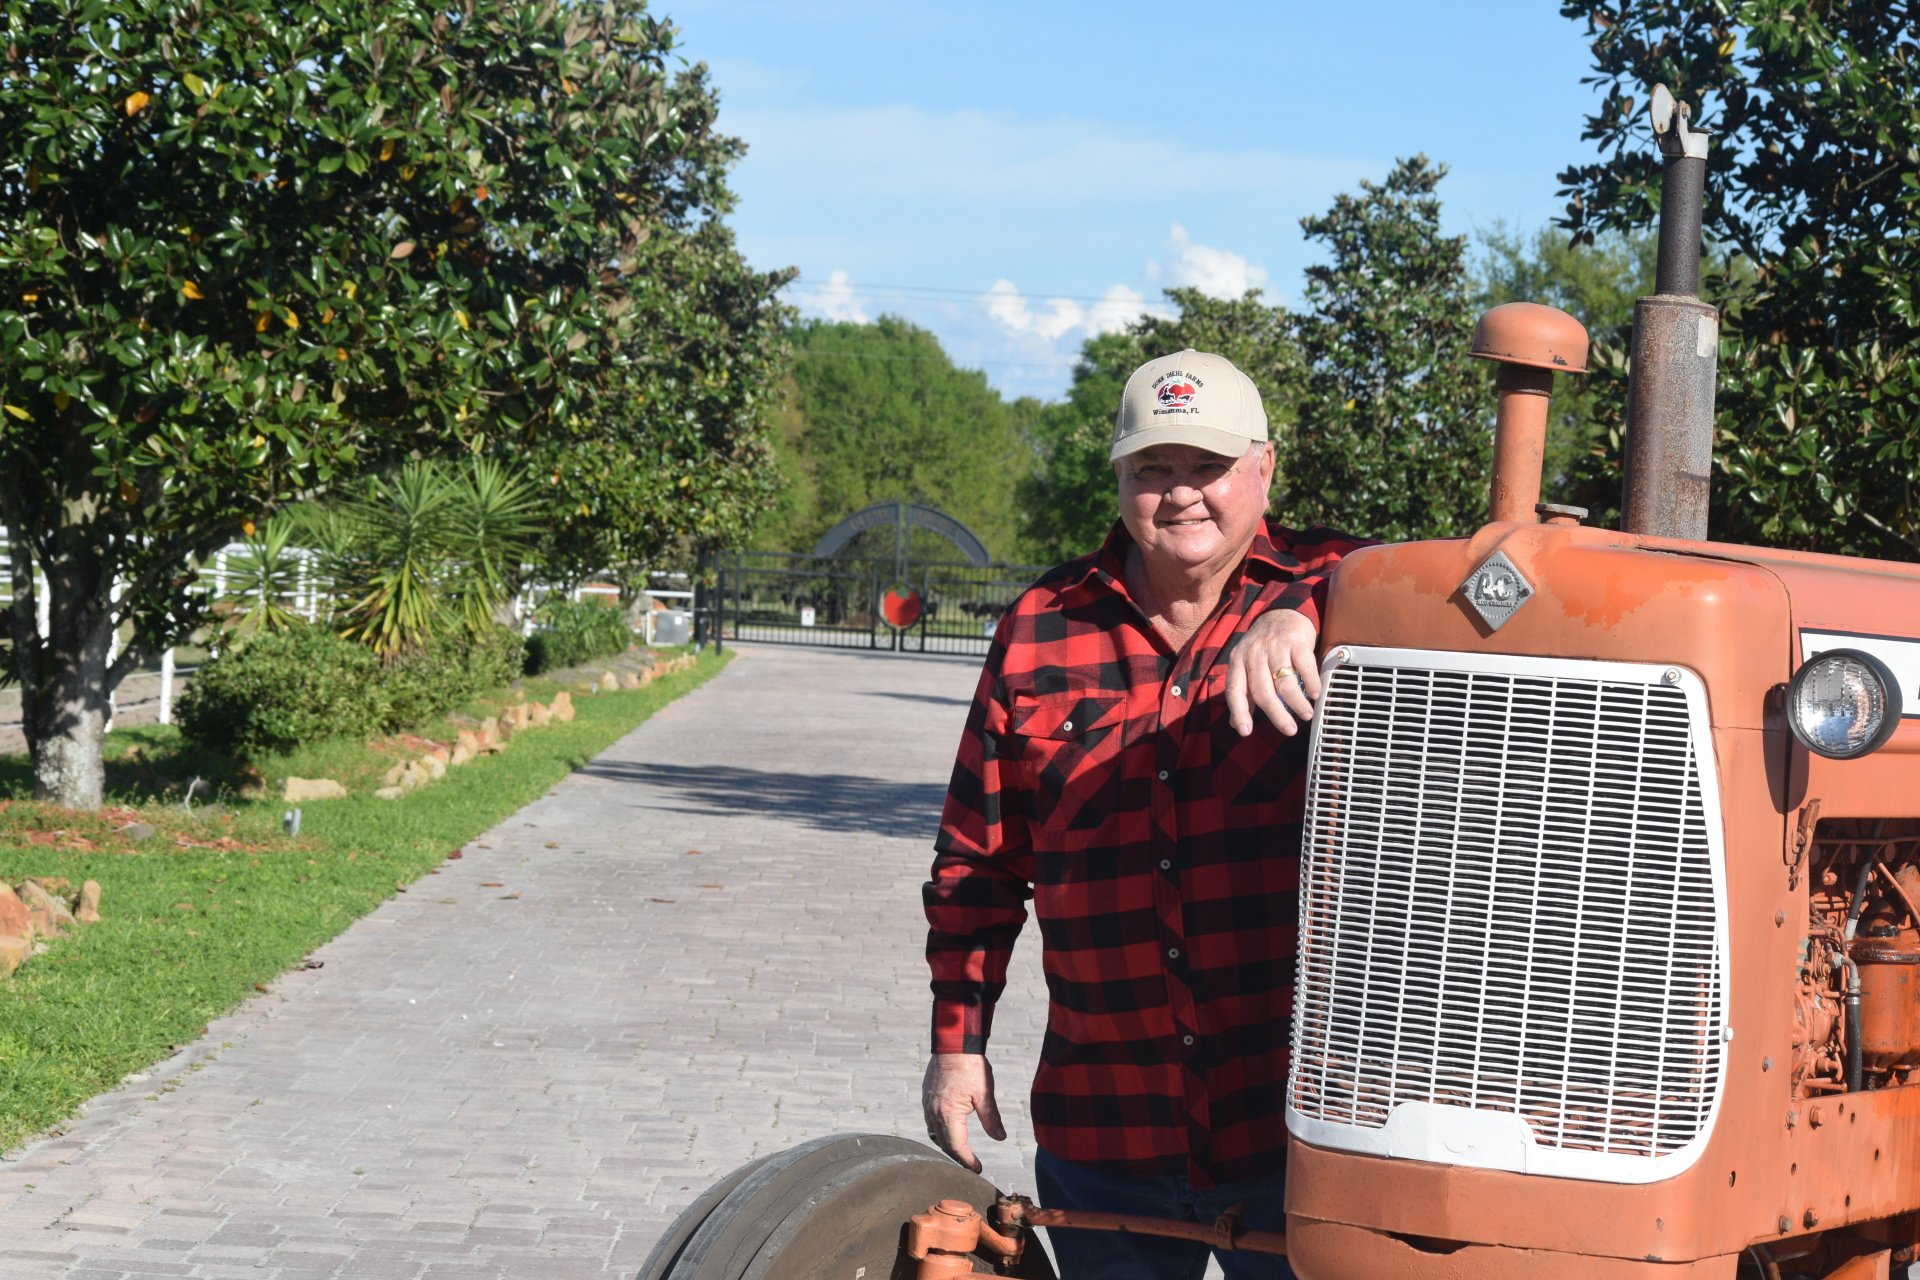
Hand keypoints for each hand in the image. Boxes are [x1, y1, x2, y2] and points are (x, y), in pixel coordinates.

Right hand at [921, 1052, 1005, 1172]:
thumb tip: (1000, 1138)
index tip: (978, 1169)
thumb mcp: (985, 1094)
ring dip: (947, 1145)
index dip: (968, 1161)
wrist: (954, 1043)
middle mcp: (934, 1112)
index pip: (956, 1147)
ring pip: (934, 1134)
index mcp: (948, 1114)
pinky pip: (930, 1121)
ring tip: (961, 1152)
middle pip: (944, 1144)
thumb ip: (991, 1118)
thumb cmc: (971, 1066)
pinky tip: (949, 1130)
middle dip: (958, 1157)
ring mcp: (928, 1104)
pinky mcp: (927, 1096)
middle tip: (971, 1165)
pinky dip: (939, 1131)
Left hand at [1224, 607, 1320, 737]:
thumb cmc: (1263, 647)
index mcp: (1238, 661)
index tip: (1245, 732)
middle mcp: (1253, 654)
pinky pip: (1304, 666)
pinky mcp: (1296, 640)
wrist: (1281, 614)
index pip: (1235, 690)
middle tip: (1289, 730)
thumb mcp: (1246, 665)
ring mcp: (1275, 646)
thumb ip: (1243, 694)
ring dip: (1297, 703)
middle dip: (1277, 714)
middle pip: (1263, 690)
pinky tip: (1315, 694)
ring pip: (1285, 681)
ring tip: (1306, 715)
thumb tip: (1235, 724)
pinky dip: (1311, 683)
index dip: (1239, 712)